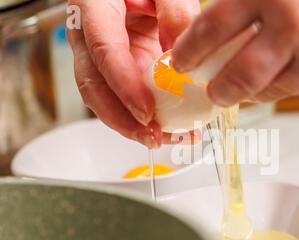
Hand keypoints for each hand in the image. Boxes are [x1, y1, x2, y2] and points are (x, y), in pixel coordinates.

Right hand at [67, 0, 198, 147]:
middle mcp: (89, 38)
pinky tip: (166, 129)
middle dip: (123, 119)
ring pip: (105, 101)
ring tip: (164, 140)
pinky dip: (142, 119)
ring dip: (131, 127)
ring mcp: (101, 59)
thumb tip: (182, 56)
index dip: (123, 85)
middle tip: (153, 137)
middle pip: (94, 86)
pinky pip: (122, 100)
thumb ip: (175, 13)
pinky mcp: (117, 72)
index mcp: (94, 10)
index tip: (146, 111)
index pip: (104, 52)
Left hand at [172, 0, 298, 105]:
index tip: (180, 65)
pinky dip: (287, 84)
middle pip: (240, 74)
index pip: (212, 28)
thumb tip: (204, 33)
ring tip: (245, 88)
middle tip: (213, 93)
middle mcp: (292, 17)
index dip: (190, 52)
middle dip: (219, 90)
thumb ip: (243, 4)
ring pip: (271, 89)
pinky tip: (285, 72)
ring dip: (254, 92)